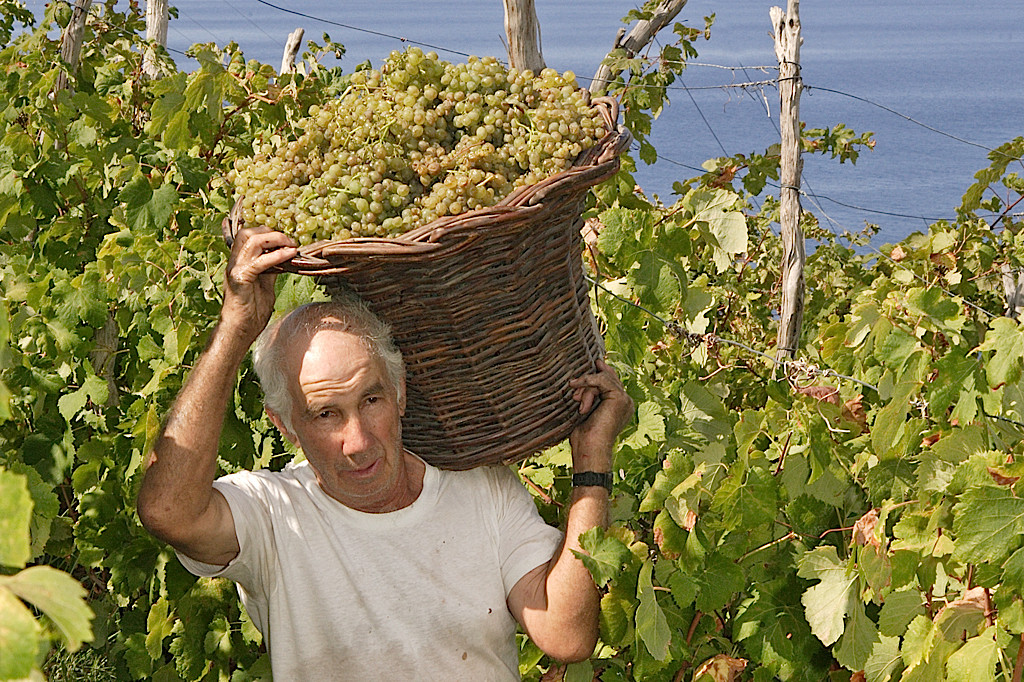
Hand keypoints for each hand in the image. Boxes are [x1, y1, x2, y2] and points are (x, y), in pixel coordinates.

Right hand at [219, 226, 297, 345]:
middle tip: (289, 240)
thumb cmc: (252, 310)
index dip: (267, 231)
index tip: (287, 239)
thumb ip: (271, 268)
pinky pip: (259, 262)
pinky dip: (276, 256)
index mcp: (240, 261)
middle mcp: (235, 261)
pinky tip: (290, 255)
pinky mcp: (240, 279)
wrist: (241, 329)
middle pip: (247, 232)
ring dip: (275, 239)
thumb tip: (284, 256)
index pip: (248, 234)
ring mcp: (235, 269)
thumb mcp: (266, 283)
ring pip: (251, 240)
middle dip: (270, 231)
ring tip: (291, 245)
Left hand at [568, 359, 633, 472]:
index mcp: (620, 406)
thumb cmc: (583, 436)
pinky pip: (602, 380)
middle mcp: (626, 402)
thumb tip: (580, 380)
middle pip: (608, 378)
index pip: (612, 381)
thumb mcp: (585, 410)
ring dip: (586, 386)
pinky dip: (588, 382)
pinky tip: (577, 386)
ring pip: (603, 378)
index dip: (602, 372)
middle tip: (573, 385)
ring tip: (575, 397)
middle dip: (588, 381)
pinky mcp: (620, 398)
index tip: (594, 362)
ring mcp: (625, 399)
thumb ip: (588, 395)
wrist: (589, 447)